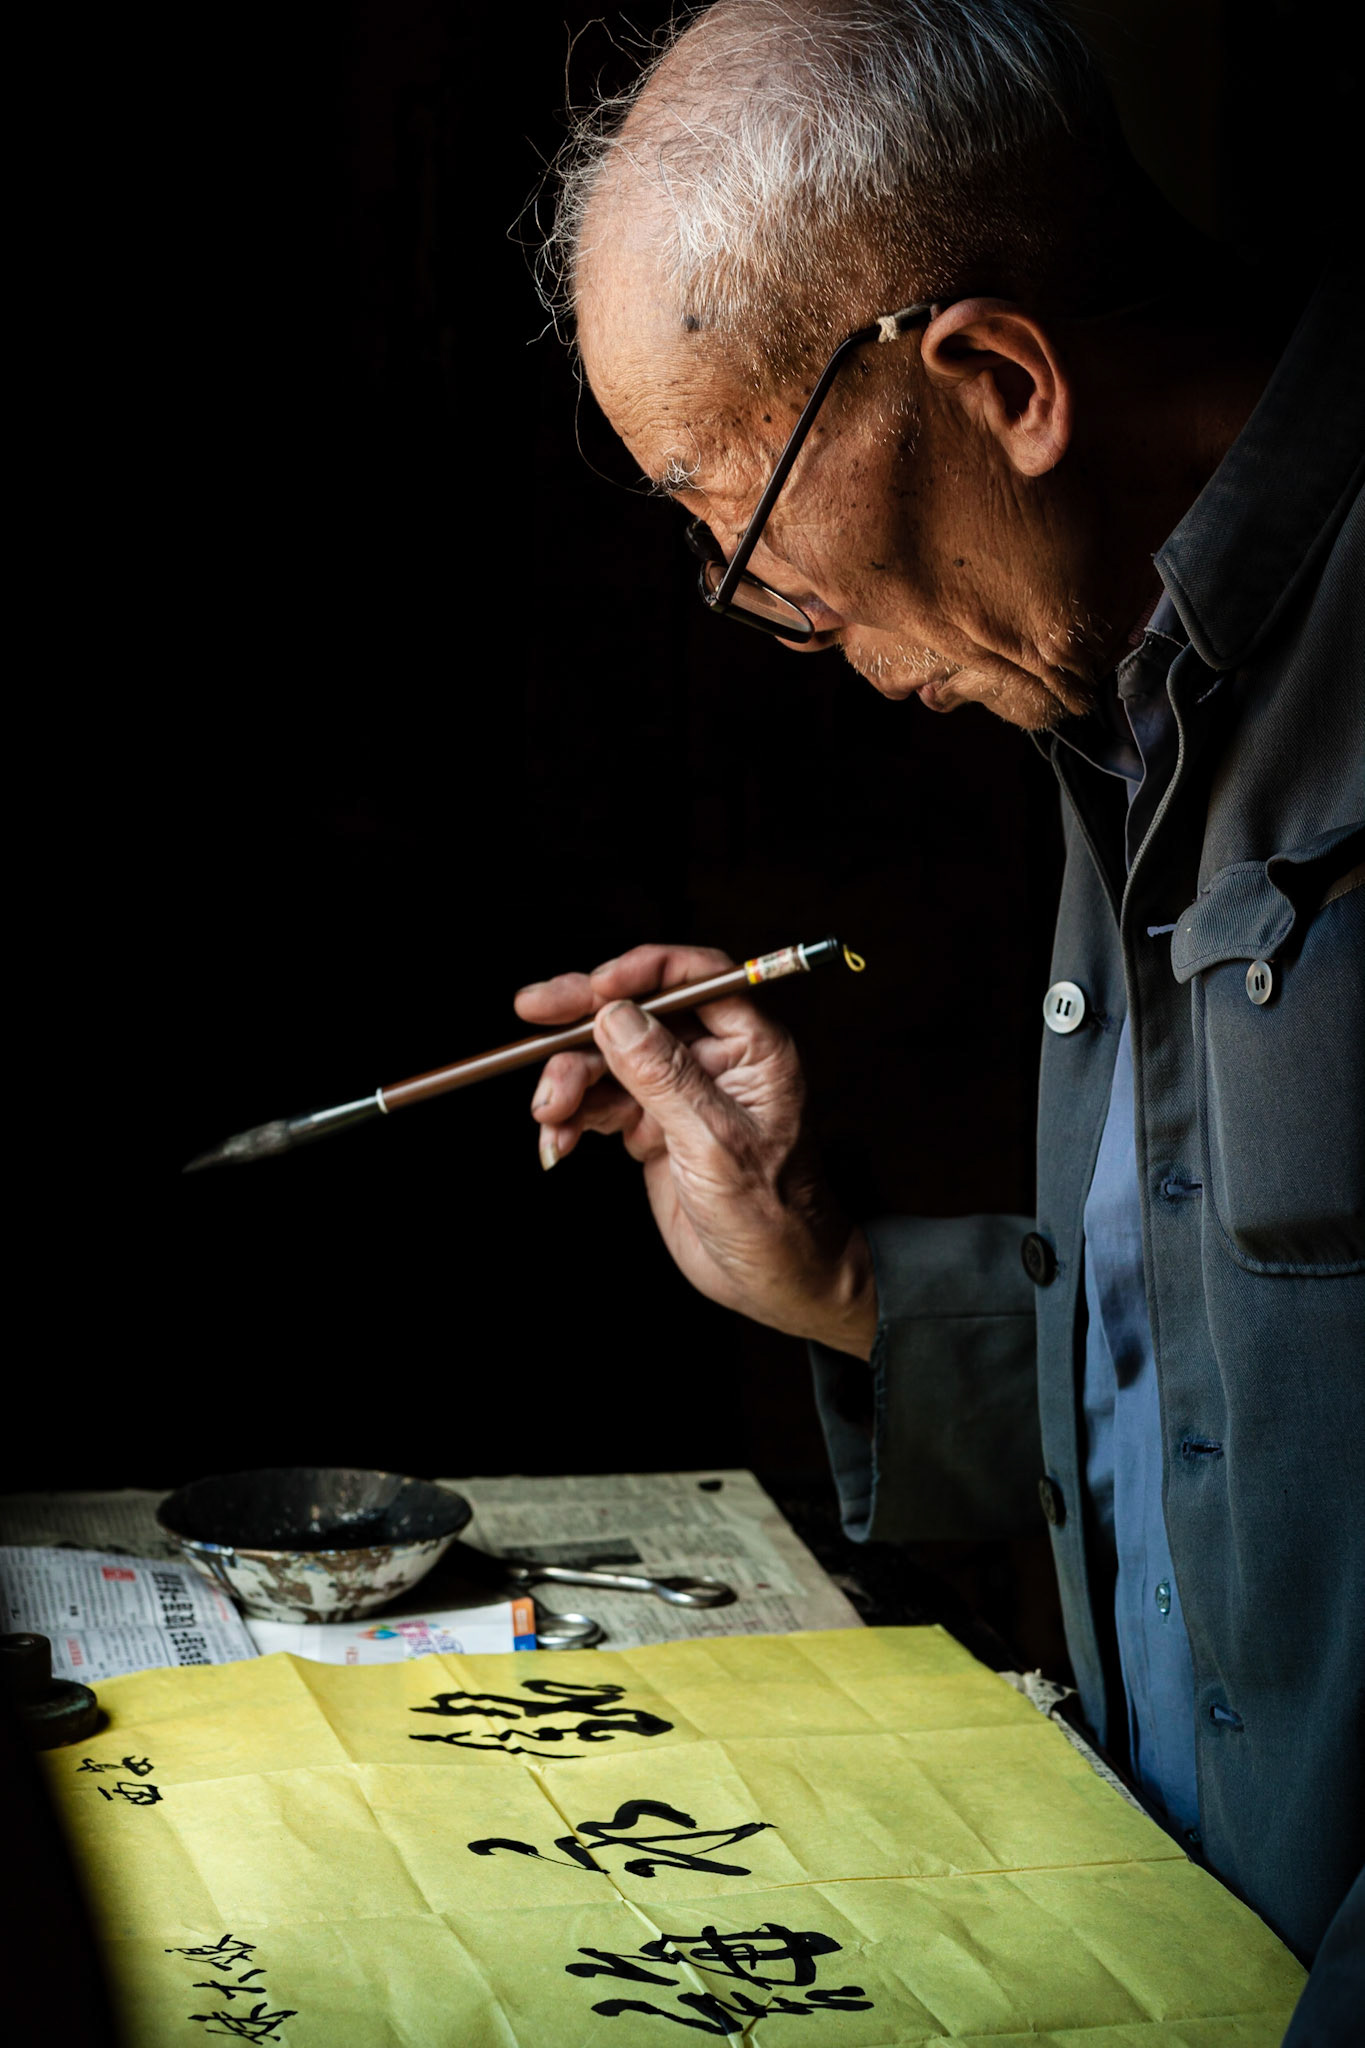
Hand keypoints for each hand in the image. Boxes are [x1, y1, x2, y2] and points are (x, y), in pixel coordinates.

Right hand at [514, 943, 876, 1358]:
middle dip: (583, 1014)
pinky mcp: (653, 1127)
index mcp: (751, 1047)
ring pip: (611, 1059)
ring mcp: (680, 1093)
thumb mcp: (716, 1144)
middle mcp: (714, 1060)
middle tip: (533, 1010)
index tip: (593, 987)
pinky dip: (573, 1118)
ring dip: (571, 1080)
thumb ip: (664, 1077)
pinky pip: (602, 1104)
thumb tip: (616, 1016)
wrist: (774, 1282)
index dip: (642, 972)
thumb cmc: (774, 1215)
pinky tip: (558, 1142)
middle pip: (641, 1012)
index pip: (697, 978)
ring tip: (549, 1112)